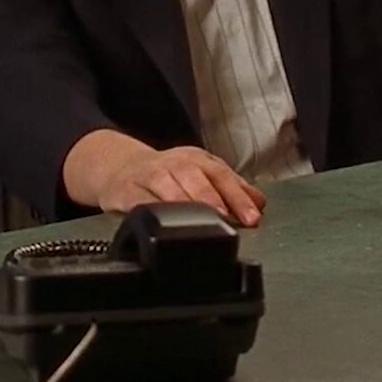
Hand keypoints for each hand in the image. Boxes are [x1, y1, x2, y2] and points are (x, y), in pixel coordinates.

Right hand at [96, 144, 267, 227]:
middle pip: (196, 177)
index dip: (238, 196)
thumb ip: (231, 189)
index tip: (252, 215)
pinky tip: (162, 221)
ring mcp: (150, 176)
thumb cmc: (167, 176)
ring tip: (199, 221)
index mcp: (198, 160)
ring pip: (168, 186)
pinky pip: (139, 200)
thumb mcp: (201, 174)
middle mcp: (175, 164)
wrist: (121, 167)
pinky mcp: (126, 191)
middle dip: (213, 199)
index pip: (222, 175)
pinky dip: (150, 209)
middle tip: (227, 218)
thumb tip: (260, 203)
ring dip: (184, 203)